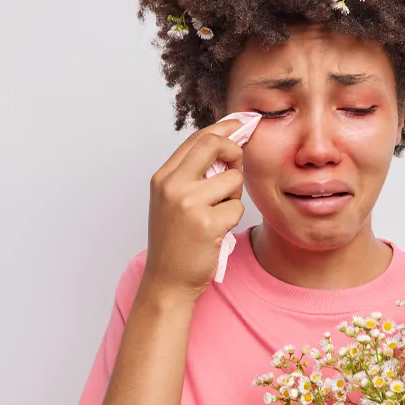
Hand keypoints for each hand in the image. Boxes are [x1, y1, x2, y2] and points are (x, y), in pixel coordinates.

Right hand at [140, 118, 246, 301]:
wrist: (168, 281)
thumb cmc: (175, 243)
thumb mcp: (174, 202)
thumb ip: (193, 175)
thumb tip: (228, 146)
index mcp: (163, 178)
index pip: (197, 139)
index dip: (223, 128)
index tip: (241, 123)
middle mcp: (172, 186)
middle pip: (214, 145)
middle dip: (234, 151)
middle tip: (237, 166)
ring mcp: (188, 203)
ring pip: (233, 180)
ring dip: (233, 197)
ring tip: (217, 215)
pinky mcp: (207, 223)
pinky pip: (238, 208)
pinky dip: (233, 220)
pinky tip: (217, 232)